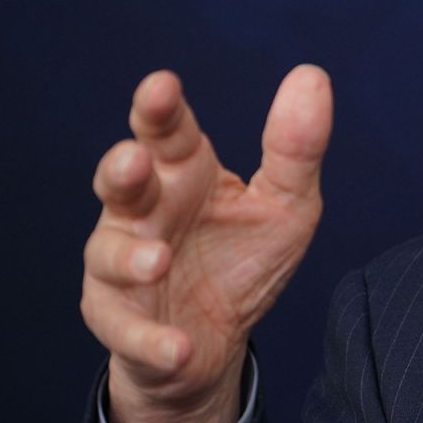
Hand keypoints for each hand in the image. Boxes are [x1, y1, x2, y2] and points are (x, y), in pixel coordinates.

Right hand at [80, 65, 331, 422]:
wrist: (217, 341)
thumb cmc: (243, 257)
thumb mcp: (286, 203)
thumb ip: (295, 147)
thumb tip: (312, 75)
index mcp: (184, 174)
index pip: (167, 133)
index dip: (160, 110)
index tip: (162, 85)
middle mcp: (144, 212)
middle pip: (121, 182)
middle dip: (122, 169)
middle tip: (135, 160)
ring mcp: (122, 267)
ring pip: (110, 254)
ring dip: (130, 257)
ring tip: (158, 260)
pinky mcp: (122, 323)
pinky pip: (127, 332)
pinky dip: (149, 340)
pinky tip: (176, 347)